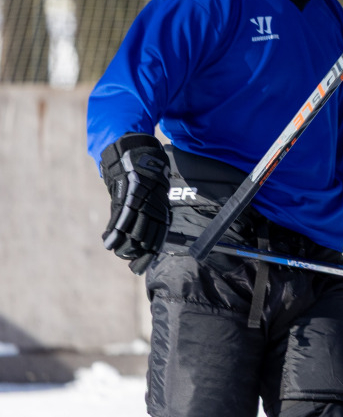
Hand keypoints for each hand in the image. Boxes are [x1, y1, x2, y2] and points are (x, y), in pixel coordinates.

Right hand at [99, 134, 170, 274]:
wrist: (135, 150)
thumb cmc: (145, 172)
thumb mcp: (153, 192)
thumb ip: (149, 210)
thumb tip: (143, 229)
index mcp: (160, 206)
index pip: (159, 234)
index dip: (151, 251)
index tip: (142, 266)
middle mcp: (152, 204)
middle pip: (148, 234)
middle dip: (140, 252)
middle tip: (133, 266)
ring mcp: (140, 198)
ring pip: (135, 227)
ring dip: (127, 244)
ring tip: (120, 255)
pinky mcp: (127, 192)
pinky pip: (121, 215)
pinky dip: (115, 230)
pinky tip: (108, 243)